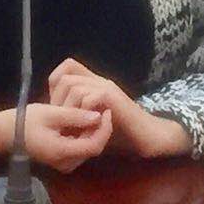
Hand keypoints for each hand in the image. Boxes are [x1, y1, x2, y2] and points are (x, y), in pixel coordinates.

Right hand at [0, 101, 112, 173]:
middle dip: (100, 128)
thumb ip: (75, 116)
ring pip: (87, 148)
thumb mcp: (51, 113)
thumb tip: (98, 115)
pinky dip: (84, 134)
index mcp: (63, 152)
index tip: (105, 110)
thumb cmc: (25, 121)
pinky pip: (79, 148)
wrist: (4, 133)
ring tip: (94, 110)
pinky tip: (82, 119)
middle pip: (93, 147)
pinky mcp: (60, 159)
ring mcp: (63, 163)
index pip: (94, 145)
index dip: (104, 128)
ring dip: (93, 131)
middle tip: (101, 107)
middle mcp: (66, 163)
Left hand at [48, 59, 189, 158]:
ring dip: (70, 110)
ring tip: (74, 128)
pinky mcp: (113, 97)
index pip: (67, 66)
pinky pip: (88, 98)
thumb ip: (80, 113)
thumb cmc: (123, 132)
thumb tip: (56, 117)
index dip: (55, 84)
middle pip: (66, 78)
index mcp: (94, 83)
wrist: (148, 137)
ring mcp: (106, 87)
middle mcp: (99, 81)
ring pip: (74, 88)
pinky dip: (83, 114)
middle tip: (64, 123)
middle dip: (58, 102)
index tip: (57, 106)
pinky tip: (87, 128)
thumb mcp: (94, 120)